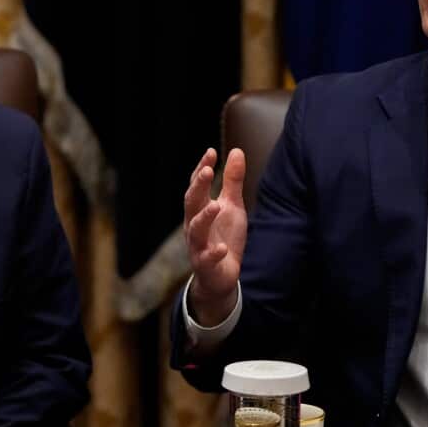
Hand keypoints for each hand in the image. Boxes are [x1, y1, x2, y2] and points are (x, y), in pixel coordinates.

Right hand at [183, 148, 247, 325]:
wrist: (220, 276)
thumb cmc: (223, 236)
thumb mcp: (232, 206)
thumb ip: (233, 181)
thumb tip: (236, 150)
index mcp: (199, 209)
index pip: (197, 185)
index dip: (202, 169)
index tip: (211, 152)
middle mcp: (193, 224)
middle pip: (191, 203)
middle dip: (198, 186)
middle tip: (209, 171)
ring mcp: (197, 245)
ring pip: (195, 229)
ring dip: (204, 217)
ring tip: (216, 206)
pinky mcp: (205, 264)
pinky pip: (207, 258)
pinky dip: (214, 252)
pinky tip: (222, 248)